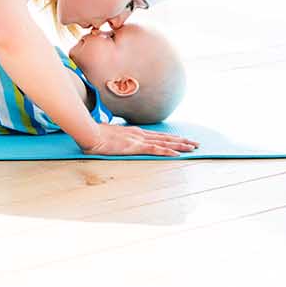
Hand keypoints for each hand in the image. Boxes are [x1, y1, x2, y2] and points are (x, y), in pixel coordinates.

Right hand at [80, 122, 198, 156]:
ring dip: (180, 145)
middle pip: (165, 137)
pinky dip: (167, 151)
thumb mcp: (107, 137)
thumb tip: (113, 142)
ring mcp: (138, 140)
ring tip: (193, 147)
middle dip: (182, 140)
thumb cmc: (94, 135)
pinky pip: (155, 149)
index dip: (171, 137)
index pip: (157, 135)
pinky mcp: (135, 147)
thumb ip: (114, 139)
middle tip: (196, 143)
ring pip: (165, 142)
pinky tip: (177, 154)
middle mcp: (140, 134)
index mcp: (134, 132)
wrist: (89, 133)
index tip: (182, 139)